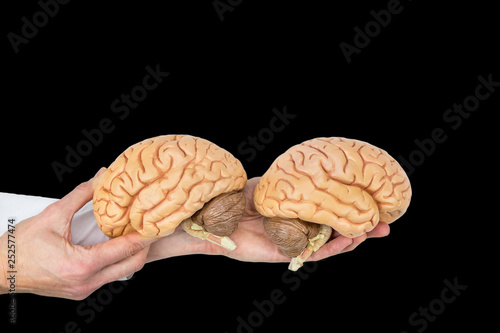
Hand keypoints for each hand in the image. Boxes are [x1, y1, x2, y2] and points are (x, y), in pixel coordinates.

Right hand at [0, 170, 156, 299]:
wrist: (0, 270)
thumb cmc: (20, 246)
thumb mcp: (53, 215)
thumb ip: (82, 195)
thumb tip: (100, 178)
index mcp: (81, 265)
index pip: (125, 250)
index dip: (144, 235)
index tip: (157, 224)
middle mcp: (86, 282)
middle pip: (131, 265)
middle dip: (143, 247)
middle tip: (148, 228)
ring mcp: (84, 290)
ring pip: (121, 273)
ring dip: (130, 254)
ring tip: (131, 234)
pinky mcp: (80, 291)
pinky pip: (107, 276)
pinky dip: (115, 261)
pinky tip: (112, 246)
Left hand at [147, 177, 389, 263]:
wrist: (215, 219)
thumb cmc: (238, 199)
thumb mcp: (269, 185)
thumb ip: (290, 183)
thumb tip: (316, 171)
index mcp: (299, 211)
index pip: (331, 211)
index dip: (353, 208)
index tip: (374, 201)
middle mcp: (301, 227)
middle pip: (337, 229)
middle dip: (362, 226)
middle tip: (386, 223)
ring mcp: (296, 240)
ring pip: (331, 243)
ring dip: (353, 238)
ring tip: (374, 231)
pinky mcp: (286, 252)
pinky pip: (314, 252)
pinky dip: (332, 247)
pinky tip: (348, 240)